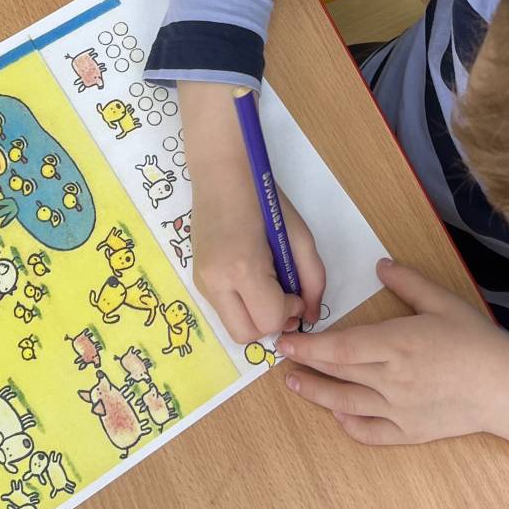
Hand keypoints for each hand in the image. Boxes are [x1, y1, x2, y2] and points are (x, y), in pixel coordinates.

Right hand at [191, 170, 325, 345]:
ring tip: (266, 285)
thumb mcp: (299, 236)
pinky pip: (223, 310)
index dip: (290, 312)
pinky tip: (249, 278)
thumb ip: (312, 279)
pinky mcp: (196, 279)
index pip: (269, 320)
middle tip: (282, 295)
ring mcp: (201, 282)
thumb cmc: (264, 198)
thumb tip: (311, 316)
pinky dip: (241, 306)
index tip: (296, 290)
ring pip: (233, 327)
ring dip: (255, 317)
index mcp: (243, 267)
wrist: (220, 173)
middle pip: (246, 335)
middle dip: (270, 322)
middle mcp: (216, 281)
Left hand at [279, 258, 508, 445]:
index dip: (309, 346)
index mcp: (396, 345)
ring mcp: (398, 411)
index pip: (340, 347)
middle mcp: (391, 380)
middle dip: (306, 365)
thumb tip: (380, 264)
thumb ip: (408, 282)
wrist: (507, 388)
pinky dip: (349, 425)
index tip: (287, 341)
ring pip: (346, 404)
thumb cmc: (476, 341)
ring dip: (316, 394)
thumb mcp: (443, 301)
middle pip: (337, 374)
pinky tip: (338, 414)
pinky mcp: (410, 433)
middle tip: (281, 359)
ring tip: (295, 384)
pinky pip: (370, 433)